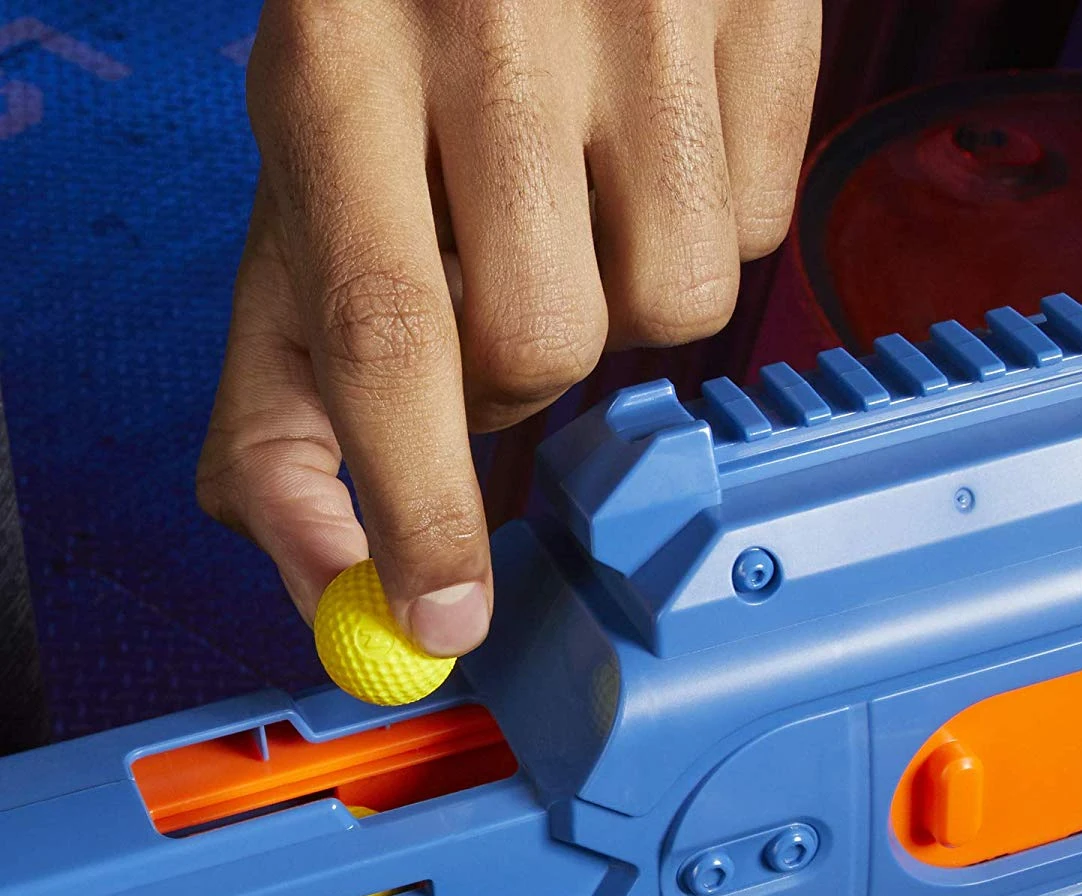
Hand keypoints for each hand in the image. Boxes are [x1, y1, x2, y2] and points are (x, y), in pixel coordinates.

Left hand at [196, 0, 820, 656]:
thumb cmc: (399, 44)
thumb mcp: (306, 190)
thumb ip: (286, 393)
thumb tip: (322, 576)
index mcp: (341, 56)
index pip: (389, 330)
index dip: (419, 498)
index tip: (444, 615)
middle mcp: (496, 22)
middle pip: (548, 338)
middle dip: (525, 371)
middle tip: (497, 286)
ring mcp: (649, 11)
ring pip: (677, 304)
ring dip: (626, 302)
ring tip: (581, 202)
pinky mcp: (760, 14)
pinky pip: (757, 227)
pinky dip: (701, 229)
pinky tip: (651, 156)